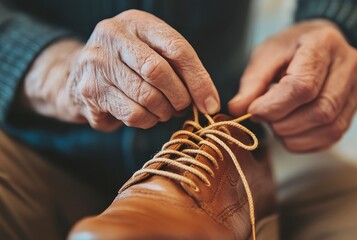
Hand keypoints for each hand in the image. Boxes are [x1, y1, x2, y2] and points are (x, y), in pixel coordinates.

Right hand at [23, 10, 219, 130]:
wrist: (83, 72)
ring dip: (164, 112)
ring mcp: (98, 62)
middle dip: (179, 97)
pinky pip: (133, 114)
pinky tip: (146, 115)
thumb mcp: (155, 53)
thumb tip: (209, 103)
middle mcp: (114, 36)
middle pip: (159, 72)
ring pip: (146, 97)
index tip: (210, 104)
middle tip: (182, 107)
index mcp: (138, 22)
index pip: (176, 48)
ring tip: (164, 111)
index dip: (198, 80)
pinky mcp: (91, 90)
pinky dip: (147, 121)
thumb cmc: (132, 63)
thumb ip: (182, 69)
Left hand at [228, 20, 356, 151]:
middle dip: (285, 124)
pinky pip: (334, 136)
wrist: (319, 44)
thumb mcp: (266, 55)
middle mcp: (348, 66)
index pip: (303, 86)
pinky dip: (307, 142)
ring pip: (331, 127)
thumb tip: (238, 110)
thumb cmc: (291, 48)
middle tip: (265, 119)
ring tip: (277, 126)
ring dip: (296, 136)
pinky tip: (290, 134)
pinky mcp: (354, 108)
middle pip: (321, 110)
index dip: (275, 106)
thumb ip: (252, 82)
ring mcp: (356, 88)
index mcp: (323, 44)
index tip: (254, 111)